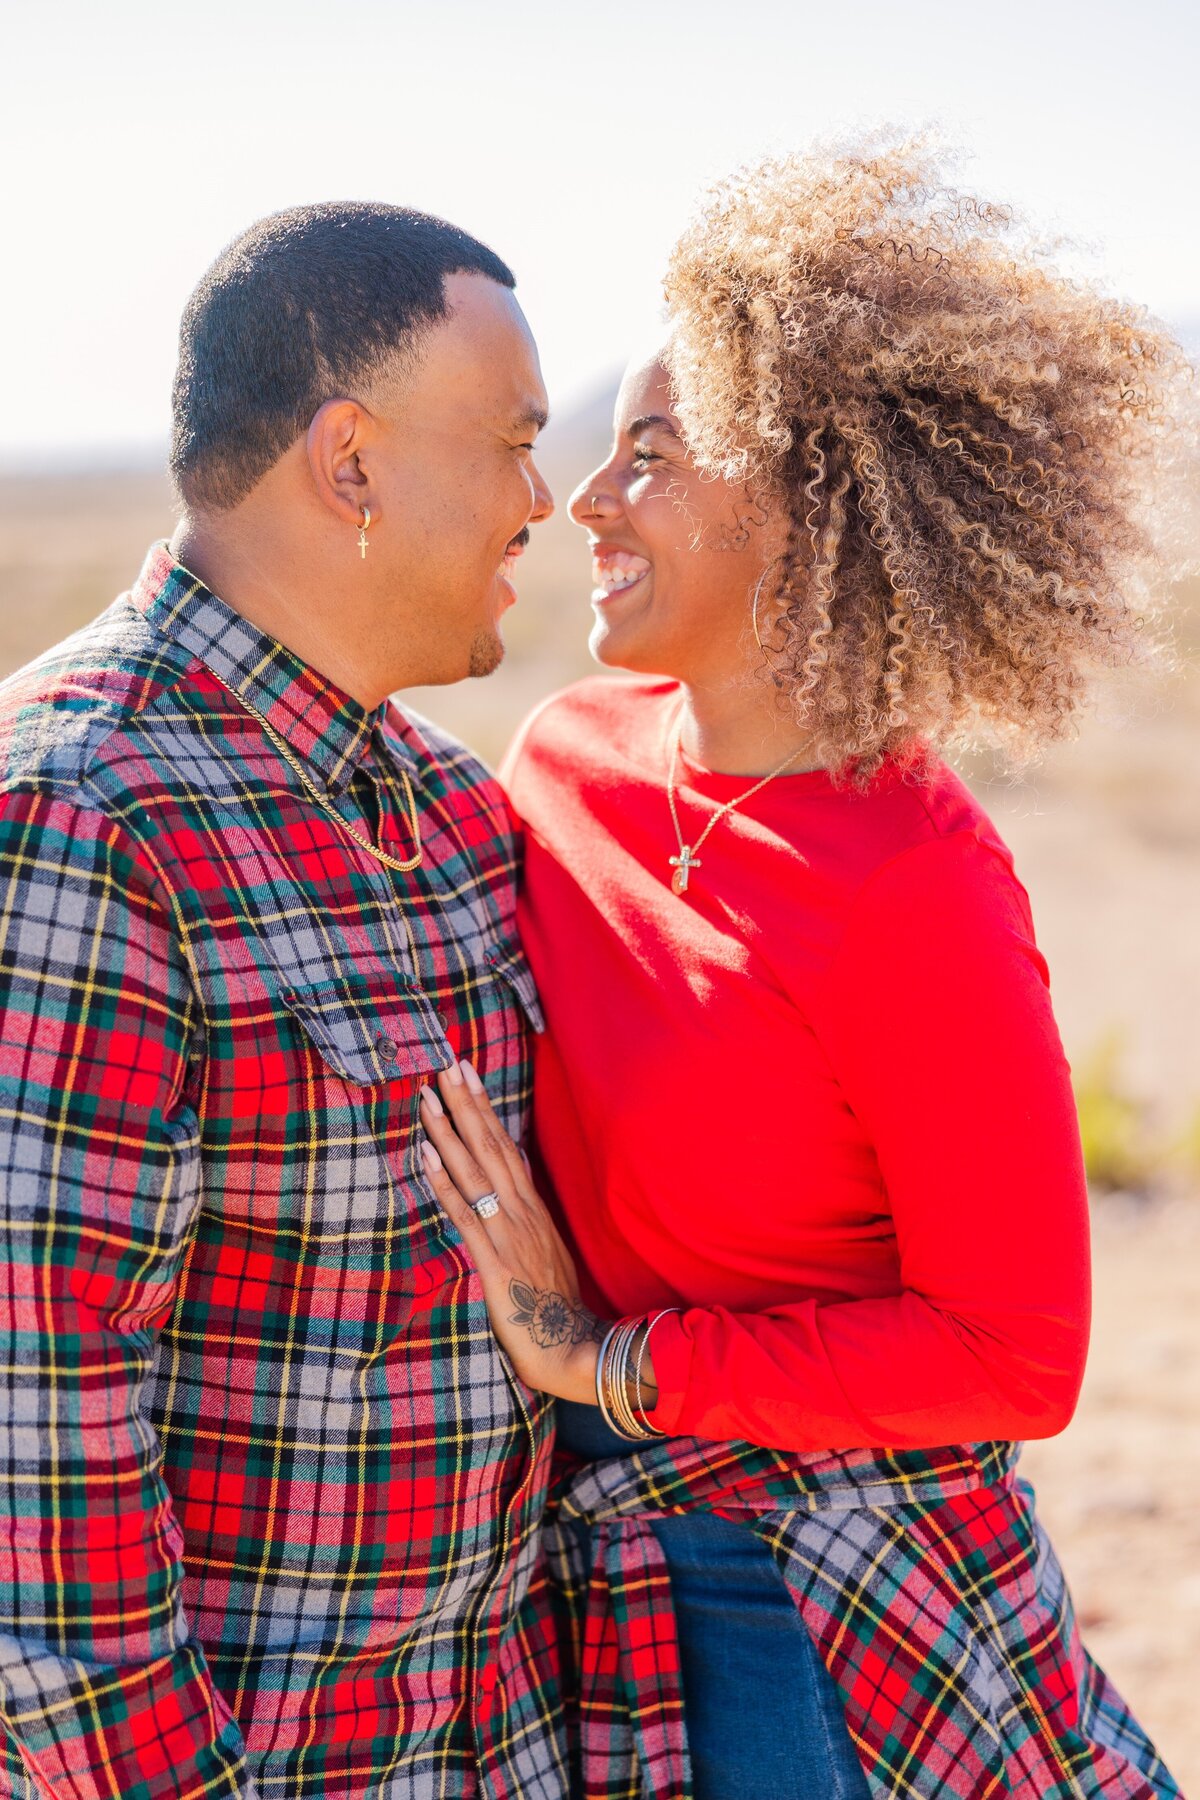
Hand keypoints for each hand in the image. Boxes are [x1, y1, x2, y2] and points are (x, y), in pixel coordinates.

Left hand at [418, 1061, 607, 1400]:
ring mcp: (508, 1233)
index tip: (468, 1073)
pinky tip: (425, 1155)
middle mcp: (521, 1212)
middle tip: (446, 1063)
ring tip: (428, 1096)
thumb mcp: (547, 1251)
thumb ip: (527, 1217)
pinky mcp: (493, 1261)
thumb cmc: (555, 1305)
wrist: (571, 1348)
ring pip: (474, 1171)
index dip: (486, 1108)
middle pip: (491, 1145)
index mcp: (533, 1209)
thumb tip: (509, 1181)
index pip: (506, 1146)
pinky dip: (443, 1182)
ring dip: (449, 1130)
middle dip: (467, 1102)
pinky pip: (464, 1214)